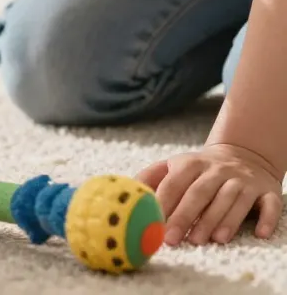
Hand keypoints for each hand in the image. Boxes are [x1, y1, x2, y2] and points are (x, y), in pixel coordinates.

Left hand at [138, 143, 283, 245]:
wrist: (244, 155)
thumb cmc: (200, 170)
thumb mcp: (175, 165)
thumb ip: (151, 177)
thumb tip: (126, 191)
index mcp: (191, 164)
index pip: (175, 183)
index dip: (165, 203)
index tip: (154, 223)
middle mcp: (218, 170)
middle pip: (201, 193)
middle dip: (187, 217)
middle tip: (176, 239)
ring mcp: (244, 180)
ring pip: (232, 200)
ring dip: (222, 220)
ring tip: (211, 240)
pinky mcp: (267, 191)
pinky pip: (269, 204)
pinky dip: (266, 219)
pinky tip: (259, 234)